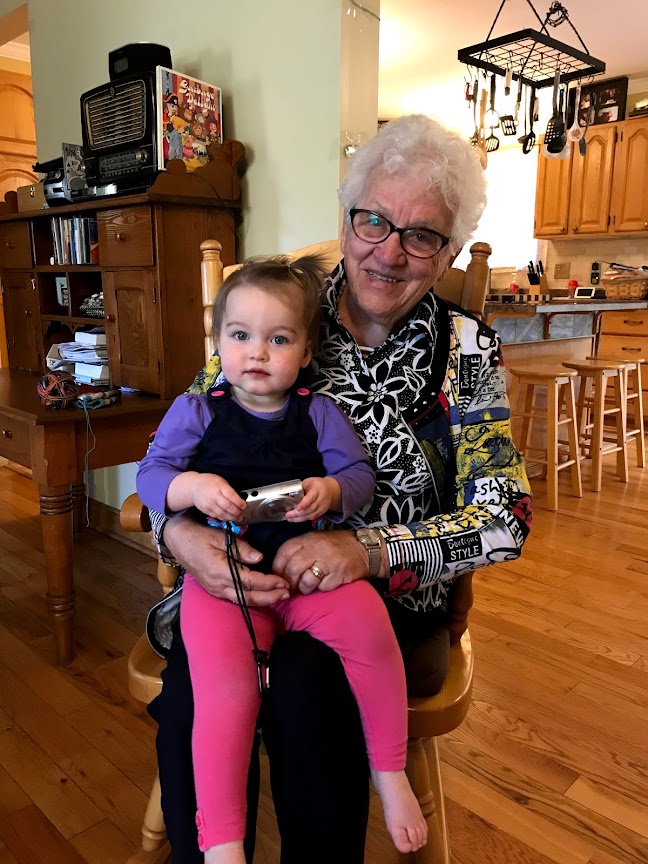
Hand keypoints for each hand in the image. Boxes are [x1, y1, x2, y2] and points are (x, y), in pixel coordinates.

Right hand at [163, 514, 289, 605]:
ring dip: (262, 600)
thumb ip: (241, 548)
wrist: (178, 541)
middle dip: (269, 597)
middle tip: (286, 593)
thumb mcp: (220, 537)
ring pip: (241, 600)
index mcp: (220, 570)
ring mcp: (215, 589)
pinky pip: (235, 598)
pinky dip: (250, 599)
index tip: (282, 582)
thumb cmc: (199, 536)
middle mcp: (217, 584)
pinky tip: (262, 596)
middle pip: (247, 596)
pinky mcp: (214, 590)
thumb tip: (259, 559)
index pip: (249, 581)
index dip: (268, 583)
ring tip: (279, 596)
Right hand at [192, 474, 245, 521]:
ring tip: (238, 518)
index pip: (231, 495)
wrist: (193, 487)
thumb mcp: (221, 481)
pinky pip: (216, 516)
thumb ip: (229, 490)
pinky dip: (224, 518)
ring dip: (231, 517)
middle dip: (236, 512)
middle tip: (242, 514)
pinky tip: (229, 518)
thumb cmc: (210, 482)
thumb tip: (239, 500)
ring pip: (222, 513)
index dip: (239, 502)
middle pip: (227, 506)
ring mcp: (209, 504)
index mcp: (219, 486)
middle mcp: (214, 496)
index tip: (244, 506)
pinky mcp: (205, 510)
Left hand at [273, 530, 370, 594]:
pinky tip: (325, 583)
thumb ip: (298, 550)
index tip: (280, 575)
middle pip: (293, 568)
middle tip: (293, 586)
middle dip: (290, 581)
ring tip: (308, 587)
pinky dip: (321, 588)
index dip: (278, 567)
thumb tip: (280, 569)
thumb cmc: (336, 546)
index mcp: (308, 539)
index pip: (284, 552)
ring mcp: (328, 561)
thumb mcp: (316, 541)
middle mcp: (317, 548)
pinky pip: (322, 587)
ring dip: (304, 588)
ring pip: (306, 580)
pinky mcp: (338, 574)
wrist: (364, 549)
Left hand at [285, 477, 340, 522]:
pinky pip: (312, 517)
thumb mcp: (308, 482)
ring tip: (290, 518)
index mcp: (318, 489)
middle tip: (288, 515)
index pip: (311, 498)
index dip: (304, 504)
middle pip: (310, 509)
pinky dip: (303, 519)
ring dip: (299, 518)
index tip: (297, 508)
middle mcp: (322, 499)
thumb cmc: (317, 484)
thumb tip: (289, 498)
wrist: (331, 490)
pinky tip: (296, 519)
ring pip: (311, 515)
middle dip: (298, 514)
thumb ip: (300, 489)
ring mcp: (323, 507)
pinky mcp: (322, 513)